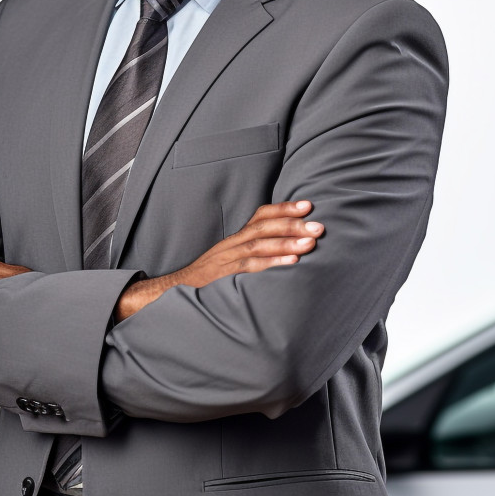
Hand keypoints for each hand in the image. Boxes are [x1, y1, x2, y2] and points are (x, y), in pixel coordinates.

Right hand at [114, 201, 322, 322]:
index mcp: (237, 238)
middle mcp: (233, 243)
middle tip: (318, 224)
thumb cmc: (209, 278)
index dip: (284, 208)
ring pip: (260, 244)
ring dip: (287, 241)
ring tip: (311, 242)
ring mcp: (228, 258)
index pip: (261, 215)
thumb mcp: (231, 260)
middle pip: (264, 226)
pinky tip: (292, 261)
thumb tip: (284, 248)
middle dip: (293, 223)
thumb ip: (253, 253)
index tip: (307, 204)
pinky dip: (273, 262)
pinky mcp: (225, 275)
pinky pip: (251, 266)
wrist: (176, 291)